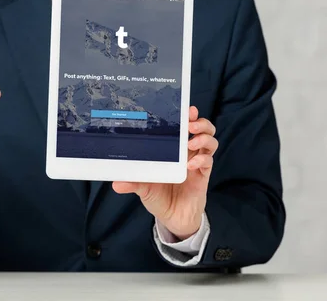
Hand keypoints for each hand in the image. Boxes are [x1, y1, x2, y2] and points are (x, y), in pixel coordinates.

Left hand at [112, 106, 217, 239]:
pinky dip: (202, 160)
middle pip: (202, 128)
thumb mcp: (142, 187)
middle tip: (190, 123)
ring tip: (190, 142)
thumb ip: (132, 182)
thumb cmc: (158, 196)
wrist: (172, 217)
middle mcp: (187, 152)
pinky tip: (191, 164)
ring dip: (203, 138)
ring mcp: (197, 162)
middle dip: (200, 122)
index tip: (186, 109)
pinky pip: (208, 161)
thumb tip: (116, 183)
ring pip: (210, 141)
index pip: (183, 126)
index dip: (187, 115)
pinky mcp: (203, 175)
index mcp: (173, 148)